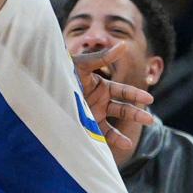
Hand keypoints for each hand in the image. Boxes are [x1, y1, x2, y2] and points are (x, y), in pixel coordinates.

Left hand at [71, 42, 154, 158]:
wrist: (43, 86)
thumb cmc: (63, 71)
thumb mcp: (82, 65)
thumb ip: (103, 57)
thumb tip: (123, 44)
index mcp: (102, 86)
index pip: (124, 92)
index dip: (136, 95)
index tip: (149, 99)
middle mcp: (100, 101)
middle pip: (123, 109)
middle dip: (136, 114)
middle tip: (149, 120)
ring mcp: (93, 115)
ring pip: (112, 126)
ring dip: (121, 135)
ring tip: (129, 143)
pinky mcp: (84, 126)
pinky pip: (99, 136)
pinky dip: (107, 142)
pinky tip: (114, 148)